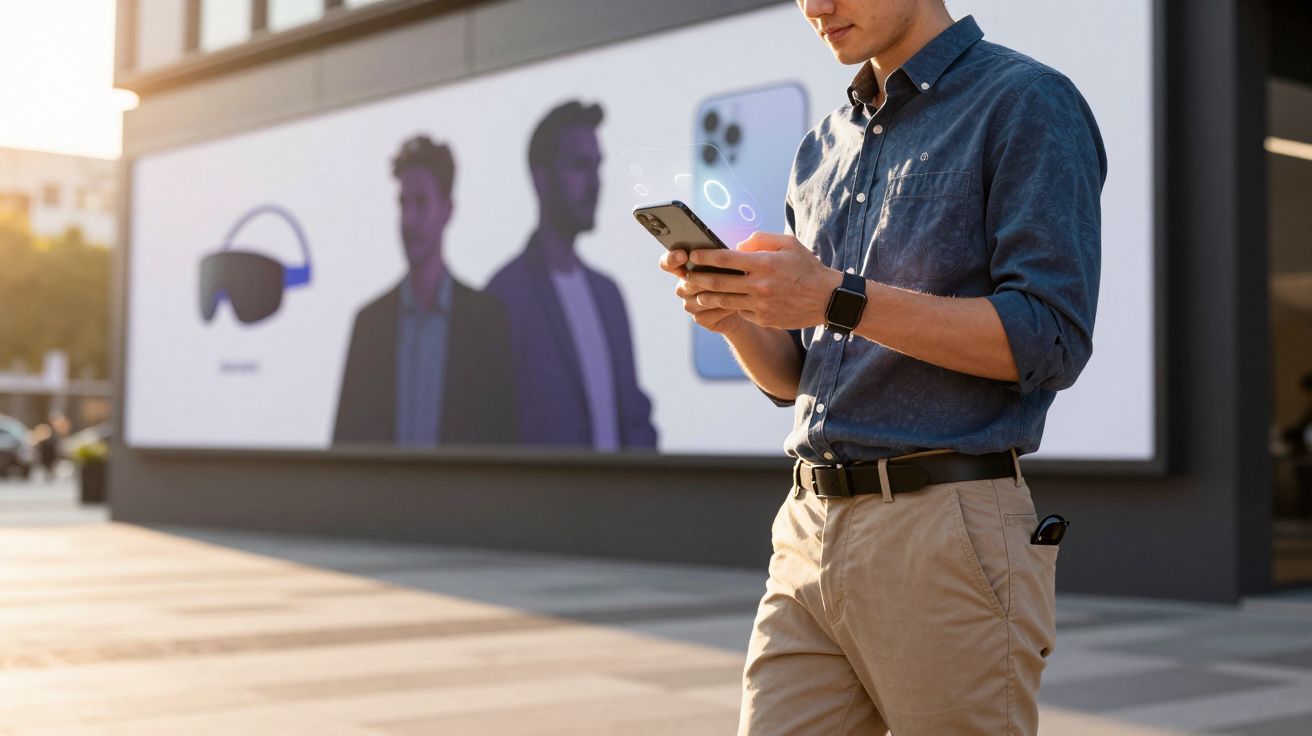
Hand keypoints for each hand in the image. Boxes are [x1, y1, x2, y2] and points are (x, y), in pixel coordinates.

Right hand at [658, 248, 745, 335]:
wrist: (746, 304)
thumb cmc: (739, 277)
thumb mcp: (736, 260)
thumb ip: (735, 250)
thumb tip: (738, 245)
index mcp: (686, 267)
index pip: (667, 263)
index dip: (672, 259)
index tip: (683, 255)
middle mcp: (684, 286)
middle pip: (688, 281)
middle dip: (705, 277)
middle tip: (723, 275)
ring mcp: (690, 304)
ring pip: (700, 298)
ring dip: (719, 294)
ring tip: (738, 290)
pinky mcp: (700, 318)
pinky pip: (709, 313)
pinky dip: (724, 309)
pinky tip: (737, 306)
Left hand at [683, 232, 843, 329]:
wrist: (828, 299)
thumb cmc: (806, 267)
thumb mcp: (788, 244)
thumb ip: (760, 240)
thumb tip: (737, 247)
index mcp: (764, 263)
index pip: (725, 259)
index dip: (705, 257)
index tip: (692, 255)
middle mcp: (760, 285)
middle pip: (718, 283)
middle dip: (698, 279)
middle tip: (686, 276)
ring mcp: (761, 305)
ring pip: (724, 301)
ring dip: (707, 298)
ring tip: (697, 293)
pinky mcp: (764, 319)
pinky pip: (741, 311)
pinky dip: (731, 307)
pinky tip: (724, 303)